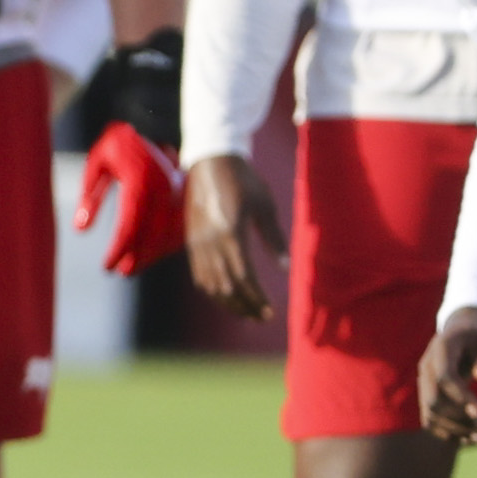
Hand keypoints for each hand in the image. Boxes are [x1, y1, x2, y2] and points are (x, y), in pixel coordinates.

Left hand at [76, 123, 186, 275]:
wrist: (151, 126)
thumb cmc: (118, 146)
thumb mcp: (98, 162)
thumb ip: (90, 194)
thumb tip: (81, 228)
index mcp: (140, 178)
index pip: (130, 222)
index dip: (120, 247)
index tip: (107, 266)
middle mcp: (163, 186)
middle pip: (152, 231)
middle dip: (138, 256)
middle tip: (122, 272)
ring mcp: (177, 191)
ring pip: (168, 231)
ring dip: (153, 253)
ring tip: (132, 267)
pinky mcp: (184, 195)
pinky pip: (179, 224)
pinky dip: (166, 242)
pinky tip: (151, 254)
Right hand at [183, 155, 286, 318]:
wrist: (210, 160)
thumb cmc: (243, 180)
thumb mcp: (265, 206)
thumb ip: (274, 238)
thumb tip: (286, 268)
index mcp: (230, 233)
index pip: (243, 277)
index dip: (256, 298)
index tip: (270, 312)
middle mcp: (210, 242)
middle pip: (226, 287)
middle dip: (244, 306)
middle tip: (261, 317)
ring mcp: (197, 242)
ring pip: (210, 284)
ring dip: (227, 302)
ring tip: (245, 312)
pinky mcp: (191, 240)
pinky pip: (199, 274)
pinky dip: (212, 290)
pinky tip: (225, 295)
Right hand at [417, 306, 476, 443]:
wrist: (463, 333)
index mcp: (442, 348)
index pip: (444, 377)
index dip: (460, 396)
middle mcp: (426, 366)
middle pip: (434, 400)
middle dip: (458, 417)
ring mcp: (423, 381)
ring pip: (430, 413)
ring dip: (454, 429)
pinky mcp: (426, 394)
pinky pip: (430, 419)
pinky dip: (446, 433)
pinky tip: (467, 439)